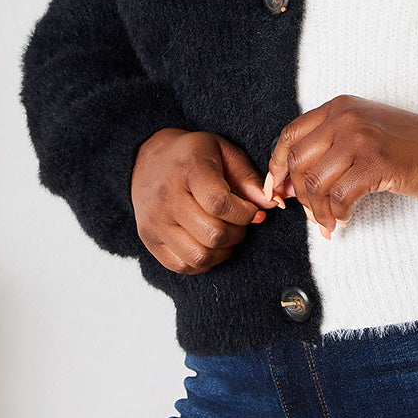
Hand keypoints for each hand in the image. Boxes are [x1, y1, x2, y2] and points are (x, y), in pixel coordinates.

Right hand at [131, 128, 278, 272]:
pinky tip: (208, 244)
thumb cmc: (191, 155)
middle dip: (237, 233)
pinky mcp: (149, 240)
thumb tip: (270, 203)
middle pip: (212, 234)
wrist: (147, 160)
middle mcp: (167, 198)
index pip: (219, 203)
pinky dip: (203, 262)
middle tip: (239, 221)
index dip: (244, 213)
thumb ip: (248, 178)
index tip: (252, 210)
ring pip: (199, 256)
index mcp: (188, 170)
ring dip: (222, 251)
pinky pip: (182, 266)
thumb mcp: (223, 152)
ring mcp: (155, 222)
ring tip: (225, 233)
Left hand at [267, 96, 417, 238]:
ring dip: (317, 211)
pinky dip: (338, 213)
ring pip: (315, 182)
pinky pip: (339, 196)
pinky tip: (346, 217)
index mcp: (338, 108)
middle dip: (297, 194)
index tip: (277, 191)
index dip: (276, 167)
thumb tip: (290, 182)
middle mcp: (345, 118)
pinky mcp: (376, 163)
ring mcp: (360, 139)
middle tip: (309, 213)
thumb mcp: (362, 131)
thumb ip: (328, 147)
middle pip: (297, 161)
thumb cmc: (405, 145)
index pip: (290, 136)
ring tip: (329, 222)